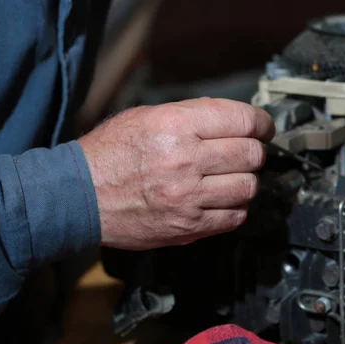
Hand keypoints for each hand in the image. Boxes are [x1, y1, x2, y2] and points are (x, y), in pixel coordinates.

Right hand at [78, 98, 274, 249]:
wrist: (80, 196)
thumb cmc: (112, 153)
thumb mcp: (148, 116)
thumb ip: (195, 116)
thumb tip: (235, 121)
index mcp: (176, 126)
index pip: (244, 121)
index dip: (262, 124)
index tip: (264, 128)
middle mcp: (186, 160)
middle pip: (252, 154)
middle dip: (255, 151)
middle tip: (246, 152)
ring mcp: (189, 197)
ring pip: (249, 187)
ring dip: (246, 181)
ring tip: (232, 177)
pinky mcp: (190, 227)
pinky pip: (236, 217)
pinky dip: (236, 207)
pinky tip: (223, 199)